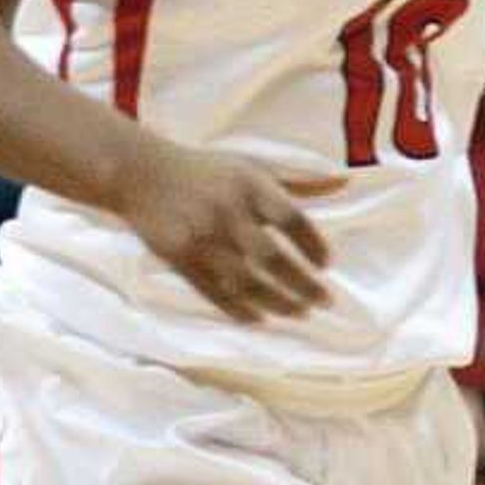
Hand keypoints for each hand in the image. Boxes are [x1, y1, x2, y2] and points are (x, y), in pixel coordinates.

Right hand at [118, 140, 335, 321]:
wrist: (139, 173)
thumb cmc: (205, 170)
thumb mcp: (252, 166)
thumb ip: (299, 179)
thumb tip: (345, 182)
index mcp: (249, 186)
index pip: (291, 219)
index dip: (313, 245)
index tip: (326, 264)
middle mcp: (226, 212)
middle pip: (271, 257)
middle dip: (301, 284)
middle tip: (324, 301)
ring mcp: (201, 237)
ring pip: (244, 281)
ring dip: (276, 302)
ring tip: (299, 313)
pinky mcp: (178, 257)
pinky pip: (213, 291)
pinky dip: (238, 309)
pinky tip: (259, 319)